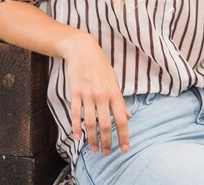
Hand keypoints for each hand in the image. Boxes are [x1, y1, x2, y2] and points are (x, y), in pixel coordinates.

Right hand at [62, 32, 130, 154]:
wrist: (82, 49)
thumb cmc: (100, 65)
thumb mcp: (114, 80)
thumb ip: (119, 100)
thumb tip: (128, 116)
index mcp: (114, 92)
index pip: (122, 118)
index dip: (124, 135)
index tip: (125, 149)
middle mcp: (102, 94)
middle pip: (106, 124)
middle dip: (107, 142)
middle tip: (107, 154)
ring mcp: (88, 94)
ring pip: (90, 122)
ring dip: (92, 138)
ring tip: (94, 149)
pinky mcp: (75, 92)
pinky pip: (75, 114)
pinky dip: (76, 127)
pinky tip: (78, 137)